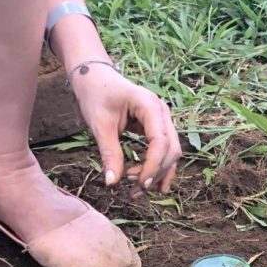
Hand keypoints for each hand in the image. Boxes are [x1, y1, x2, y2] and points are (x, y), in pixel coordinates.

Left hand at [70, 64, 181, 193]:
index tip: (139, 184)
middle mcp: (163, 112)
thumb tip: (112, 183)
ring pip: (171, 153)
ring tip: (138, 190)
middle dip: (155, 172)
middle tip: (133, 189)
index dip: (153, 166)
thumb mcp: (99, 124)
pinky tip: (150, 183)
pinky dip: (159, 167)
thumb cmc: (95, 95)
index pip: (160, 142)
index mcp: (149, 106)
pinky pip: (165, 151)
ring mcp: (164, 120)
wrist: (95, 77)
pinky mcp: (159, 127)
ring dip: (158, 173)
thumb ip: (109, 153)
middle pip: (171, 150)